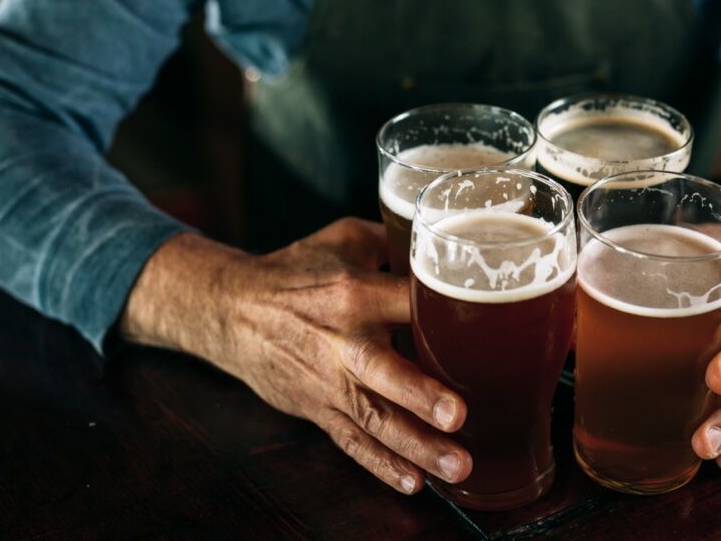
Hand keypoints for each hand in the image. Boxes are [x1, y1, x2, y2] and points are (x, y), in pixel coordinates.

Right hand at [120, 218, 471, 494]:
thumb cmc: (298, 270)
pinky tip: (413, 482)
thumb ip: (397, 241)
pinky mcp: (318, 407)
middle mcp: (343, 339)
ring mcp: (329, 379)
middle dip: (420, 395)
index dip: (445, 312)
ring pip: (374, 418)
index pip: (409, 301)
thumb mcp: (347, 238)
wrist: (234, 309)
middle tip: (458, 416)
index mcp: (356, 291)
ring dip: (415, 445)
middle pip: (384, 370)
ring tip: (456, 465)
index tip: (486, 324)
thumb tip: (450, 242)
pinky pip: (351, 441)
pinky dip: (380, 464)